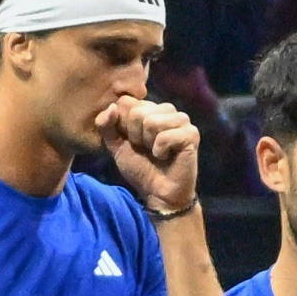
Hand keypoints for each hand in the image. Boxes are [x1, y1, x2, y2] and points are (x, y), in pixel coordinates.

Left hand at [96, 96, 197, 214]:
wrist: (158, 193)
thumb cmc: (140, 168)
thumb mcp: (115, 145)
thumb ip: (105, 125)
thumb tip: (112, 106)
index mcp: (148, 108)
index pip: (125, 102)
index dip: (123, 126)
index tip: (132, 141)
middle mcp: (166, 109)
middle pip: (137, 112)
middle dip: (136, 136)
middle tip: (146, 149)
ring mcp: (181, 120)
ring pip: (152, 122)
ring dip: (149, 144)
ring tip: (157, 152)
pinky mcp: (191, 134)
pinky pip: (165, 136)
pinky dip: (161, 151)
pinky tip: (167, 157)